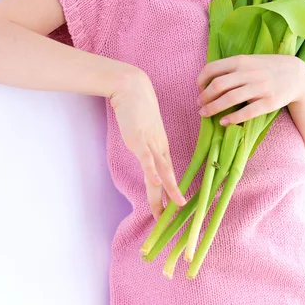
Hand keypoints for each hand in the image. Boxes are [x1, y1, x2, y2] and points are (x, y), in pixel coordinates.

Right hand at [110, 69, 186, 220]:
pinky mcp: (139, 139)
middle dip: (169, 199)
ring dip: (164, 194)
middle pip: (167, 177)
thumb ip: (144, 137)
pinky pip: (147, 160)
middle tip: (172, 218)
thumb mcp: (143, 124)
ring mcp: (150, 143)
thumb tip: (141, 146)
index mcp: (161, 144)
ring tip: (166, 213)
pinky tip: (158, 185)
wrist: (131, 86)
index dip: (170, 189)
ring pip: (160, 173)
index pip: (168, 171)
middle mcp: (159, 146)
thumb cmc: (137, 102)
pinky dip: (153, 173)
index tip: (173, 206)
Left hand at [196, 54, 304, 124]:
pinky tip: (223, 122)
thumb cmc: (267, 68)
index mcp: (240, 61)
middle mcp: (248, 73)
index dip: (201, 81)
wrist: (297, 74)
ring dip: (213, 108)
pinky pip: (246, 112)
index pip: (212, 69)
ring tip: (204, 114)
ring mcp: (259, 87)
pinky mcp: (269, 102)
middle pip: (218, 86)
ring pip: (229, 99)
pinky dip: (232, 118)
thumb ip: (231, 68)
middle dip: (204, 97)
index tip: (199, 90)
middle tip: (199, 105)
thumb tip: (207, 80)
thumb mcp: (249, 61)